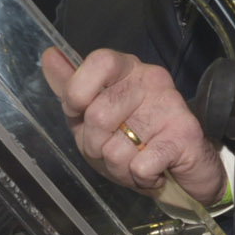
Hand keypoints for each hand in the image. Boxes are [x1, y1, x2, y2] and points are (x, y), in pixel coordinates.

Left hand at [41, 47, 225, 204]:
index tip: (79, 114)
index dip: (78, 92)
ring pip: (116, 148)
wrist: (184, 173)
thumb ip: (71, 88)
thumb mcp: (93, 117)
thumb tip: (49, 55)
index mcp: (126, 69)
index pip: (99, 61)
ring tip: (136, 162)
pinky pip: (140, 166)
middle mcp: (150, 79)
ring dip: (119, 168)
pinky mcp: (185, 134)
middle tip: (114, 150)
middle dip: (96, 147)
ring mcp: (170, 104)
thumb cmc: (135, 142)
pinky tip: (154, 173)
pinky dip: (141, 179)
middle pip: (98, 115)